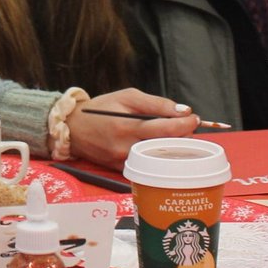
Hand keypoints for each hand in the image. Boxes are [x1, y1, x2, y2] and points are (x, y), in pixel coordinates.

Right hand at [64, 89, 198, 169]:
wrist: (73, 129)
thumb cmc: (100, 109)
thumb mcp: (126, 97)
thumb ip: (156, 103)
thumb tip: (183, 111)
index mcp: (127, 126)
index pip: (165, 129)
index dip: (185, 124)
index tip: (194, 118)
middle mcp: (126, 147)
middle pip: (166, 146)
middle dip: (182, 136)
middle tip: (185, 126)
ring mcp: (124, 162)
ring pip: (159, 158)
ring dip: (172, 147)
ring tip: (173, 135)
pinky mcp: (122, 171)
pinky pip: (148, 165)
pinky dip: (158, 156)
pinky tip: (159, 146)